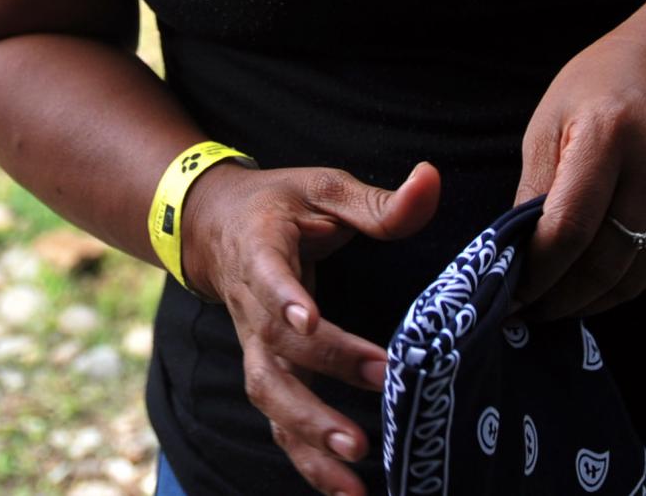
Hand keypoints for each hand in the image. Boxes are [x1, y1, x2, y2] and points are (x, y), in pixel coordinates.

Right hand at [182, 159, 440, 495]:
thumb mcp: (324, 187)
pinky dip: (309, 461)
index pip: (267, 277)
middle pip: (275, 354)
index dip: (285, 300)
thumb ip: (378, 199)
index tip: (308, 321)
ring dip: (310, 436)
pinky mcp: (268, 372)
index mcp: (260, 251)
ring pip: (272, 398)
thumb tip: (432, 180)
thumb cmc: (279, 205)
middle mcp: (251, 308)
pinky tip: (348, 489)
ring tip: (357, 466)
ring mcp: (255, 346)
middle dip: (320, 384)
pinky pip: (280, 422)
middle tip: (370, 403)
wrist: (214, 229)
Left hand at [514, 18, 645, 320]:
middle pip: (604, 262)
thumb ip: (535, 188)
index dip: (537, 271)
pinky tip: (595, 282)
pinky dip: (623, 283)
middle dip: (561, 297)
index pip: (569, 227)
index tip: (511, 290)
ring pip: (634, 276)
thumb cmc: (603, 84)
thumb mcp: (552, 118)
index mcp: (607, 132)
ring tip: (558, 304)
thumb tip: (516, 255)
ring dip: (591, 301)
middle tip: (531, 309)